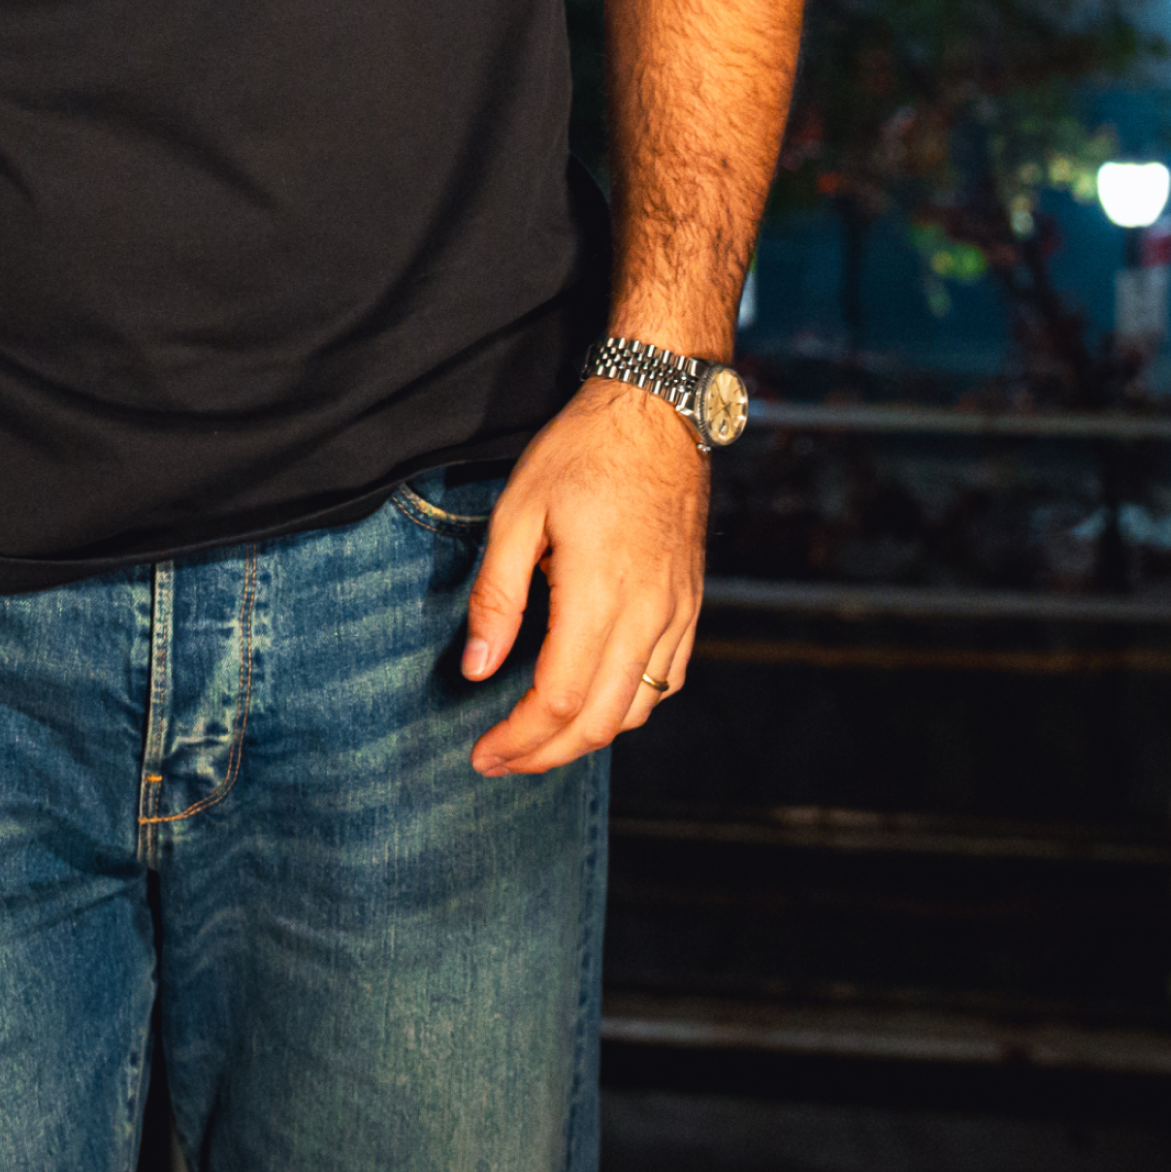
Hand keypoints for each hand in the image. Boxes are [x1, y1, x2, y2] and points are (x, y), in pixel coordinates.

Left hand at [463, 379, 708, 774]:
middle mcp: (648, 615)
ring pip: (636, 709)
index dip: (518, 739)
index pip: (558, 699)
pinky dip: (628, 708)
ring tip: (539, 739)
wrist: (660, 411)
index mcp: (600, 594)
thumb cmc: (584, 451)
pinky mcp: (691, 604)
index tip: (482, 752)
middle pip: (599, 721)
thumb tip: (479, 669)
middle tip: (499, 760)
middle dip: (544, 753)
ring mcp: (677, 613)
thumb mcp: (519, 511)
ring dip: (586, 739)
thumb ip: (498, 596)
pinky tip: (596, 701)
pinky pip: (667, 681)